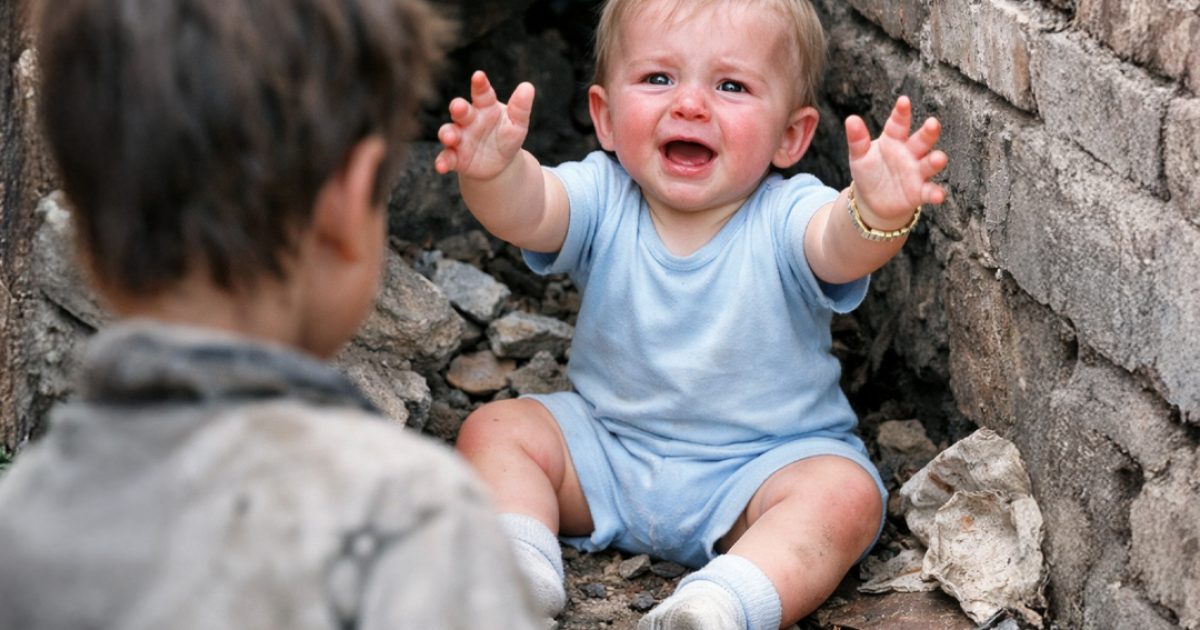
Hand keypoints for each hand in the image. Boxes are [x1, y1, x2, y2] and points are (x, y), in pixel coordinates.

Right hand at [435, 70, 535, 179]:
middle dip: (458, 108)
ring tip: (450, 137)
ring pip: (449, 132)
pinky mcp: (456, 157)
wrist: (500, 163)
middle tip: (458, 107)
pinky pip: (447, 157)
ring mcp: (460, 137)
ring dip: (447, 133)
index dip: (480, 84)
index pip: (482, 92)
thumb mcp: (518, 123)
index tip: (479, 76)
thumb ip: (520, 107)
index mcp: (485, 106)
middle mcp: (469, 119)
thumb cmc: (507, 136)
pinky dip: (443, 162)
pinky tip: (441, 167)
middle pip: (460, 110)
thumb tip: (528, 87)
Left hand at [844, 96, 947, 227]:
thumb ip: (857, 139)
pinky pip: (930, 191)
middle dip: (929, 132)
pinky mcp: (920, 191)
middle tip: (933, 123)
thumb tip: (851, 119)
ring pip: (930, 163)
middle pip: (922, 140)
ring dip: (936, 160)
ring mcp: (917, 171)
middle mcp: (910, 152)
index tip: (903, 101)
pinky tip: (938, 195)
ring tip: (939, 158)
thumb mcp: (859, 156)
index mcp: (894, 139)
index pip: (898, 123)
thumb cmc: (868, 172)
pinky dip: (936, 193)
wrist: (872, 200)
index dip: (901, 112)